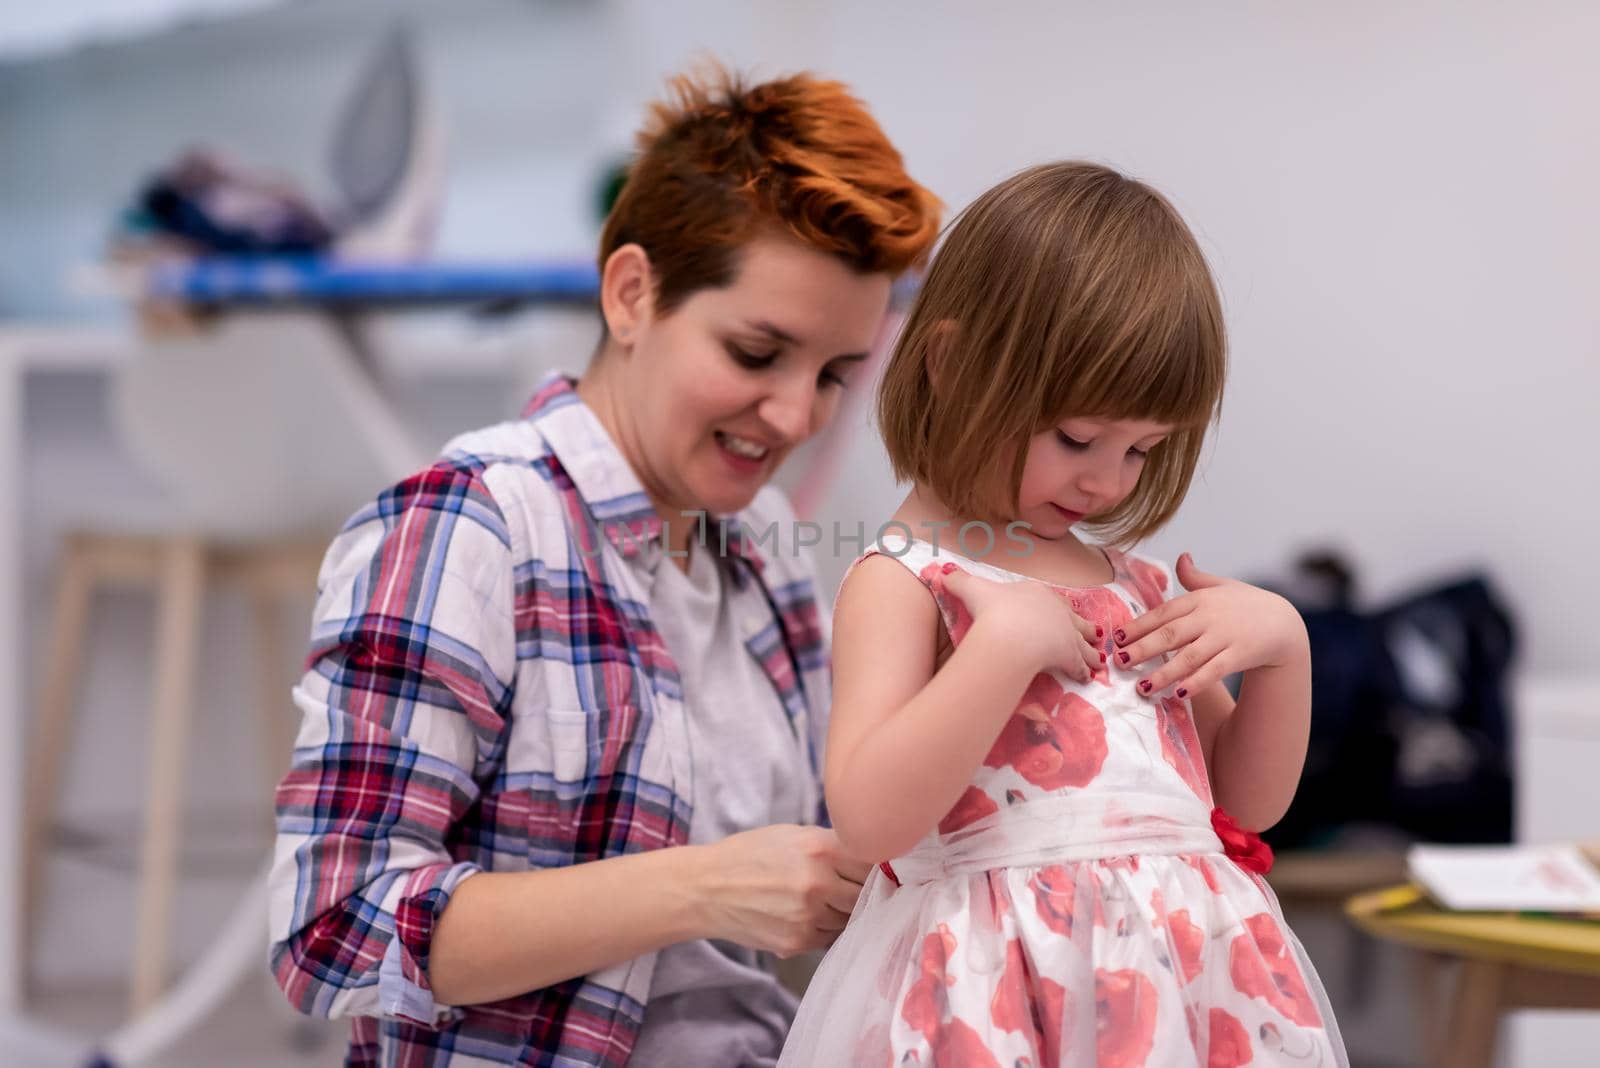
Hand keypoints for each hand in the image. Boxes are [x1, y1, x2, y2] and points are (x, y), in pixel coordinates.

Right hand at [698, 825, 871, 956]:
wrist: (707, 888)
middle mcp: (818, 883)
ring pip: (849, 919)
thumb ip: (834, 845)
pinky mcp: (798, 941)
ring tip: (822, 899)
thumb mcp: (793, 835)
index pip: (873, 864)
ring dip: (844, 912)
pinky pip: (829, 937)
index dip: (877, 868)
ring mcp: (809, 916)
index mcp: (820, 849)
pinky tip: (805, 914)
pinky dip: (825, 927)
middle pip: (866, 896)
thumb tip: (875, 857)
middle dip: (863, 893)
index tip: (878, 871)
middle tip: (851, 887)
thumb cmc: (751, 855)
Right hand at [939, 568, 1102, 681]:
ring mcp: (1066, 633)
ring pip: (1084, 643)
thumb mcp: (970, 589)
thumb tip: (940, 572)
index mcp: (1037, 593)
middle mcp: (1057, 611)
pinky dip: (1083, 672)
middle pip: (1075, 620)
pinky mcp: (1069, 655)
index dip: (1058, 608)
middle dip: (1084, 628)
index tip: (1064, 612)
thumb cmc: (991, 609)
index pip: (1052, 600)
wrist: (1008, 633)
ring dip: (1090, 652)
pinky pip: (1079, 666)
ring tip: (1098, 660)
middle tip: (1094, 635)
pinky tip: (1085, 678)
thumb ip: (957, 581)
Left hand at [1112, 553, 1308, 698]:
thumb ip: (1195, 577)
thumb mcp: (1221, 586)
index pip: (1162, 613)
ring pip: (1189, 657)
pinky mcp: (1239, 656)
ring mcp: (1224, 637)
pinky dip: (1196, 682)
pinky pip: (1214, 671)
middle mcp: (1209, 617)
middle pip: (1170, 635)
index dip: (1138, 626)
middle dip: (1142, 649)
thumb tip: (1181, 556)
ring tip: (1142, 687)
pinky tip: (1178, 694)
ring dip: (1164, 673)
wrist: (1284, 623)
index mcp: (1199, 600)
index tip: (1116, 639)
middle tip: (1118, 663)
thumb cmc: (1246, 604)